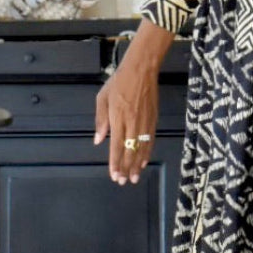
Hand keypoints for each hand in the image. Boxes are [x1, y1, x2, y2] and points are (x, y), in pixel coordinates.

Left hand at [94, 51, 158, 185]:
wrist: (141, 70)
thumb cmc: (119, 82)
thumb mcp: (102, 98)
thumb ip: (101, 121)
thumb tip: (99, 140)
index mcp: (118, 119)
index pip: (117, 146)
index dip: (115, 163)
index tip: (114, 175)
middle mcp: (132, 124)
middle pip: (130, 151)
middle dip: (126, 168)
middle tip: (123, 182)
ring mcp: (144, 123)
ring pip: (141, 149)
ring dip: (137, 165)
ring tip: (134, 177)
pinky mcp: (153, 120)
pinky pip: (150, 141)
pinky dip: (147, 153)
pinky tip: (143, 161)